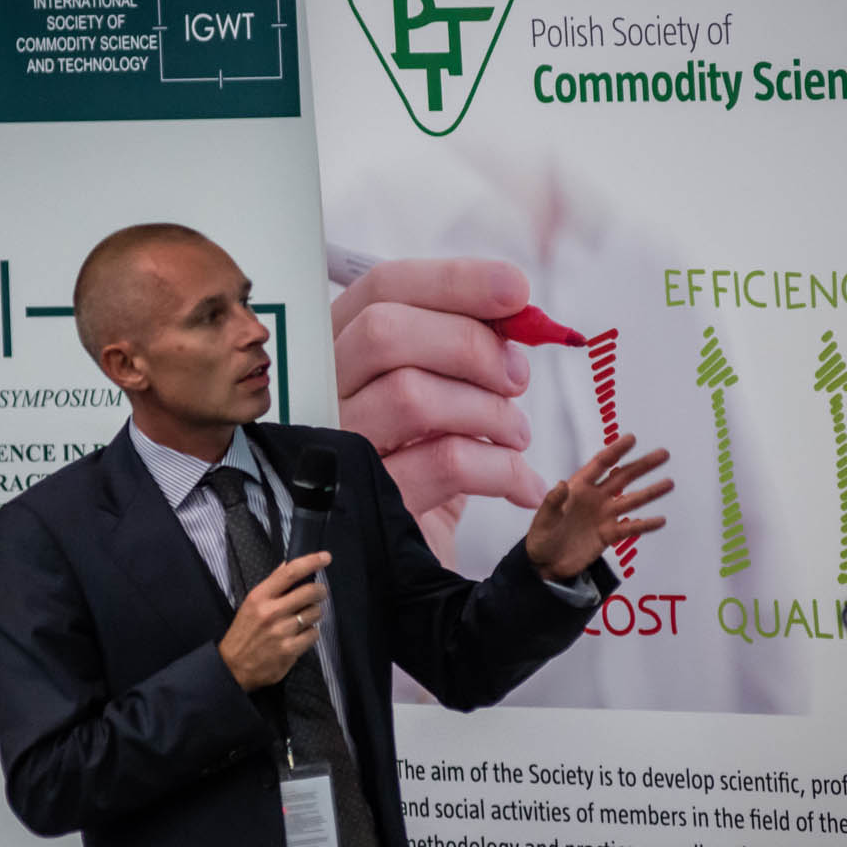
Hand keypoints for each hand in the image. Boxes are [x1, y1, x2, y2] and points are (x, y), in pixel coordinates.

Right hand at [217, 552, 330, 690]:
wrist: (232, 666)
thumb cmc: (244, 632)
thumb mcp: (251, 603)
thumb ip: (271, 585)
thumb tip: (288, 564)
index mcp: (260, 596)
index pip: (290, 572)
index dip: (311, 562)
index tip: (326, 557)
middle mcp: (271, 612)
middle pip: (309, 591)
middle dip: (320, 590)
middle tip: (319, 592)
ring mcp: (281, 631)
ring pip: (315, 613)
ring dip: (315, 613)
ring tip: (304, 617)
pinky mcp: (289, 650)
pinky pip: (314, 634)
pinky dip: (311, 633)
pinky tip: (301, 635)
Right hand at [332, 257, 546, 561]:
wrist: (410, 565)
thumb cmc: (428, 461)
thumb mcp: (445, 393)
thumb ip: (466, 344)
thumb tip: (516, 307)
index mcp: (339, 349)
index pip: (380, 290)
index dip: (452, 281)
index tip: (517, 292)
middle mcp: (323, 393)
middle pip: (385, 333)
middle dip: (470, 345)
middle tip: (516, 377)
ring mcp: (338, 448)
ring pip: (412, 396)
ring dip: (489, 410)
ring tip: (516, 435)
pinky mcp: (368, 503)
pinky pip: (444, 463)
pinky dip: (501, 468)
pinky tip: (523, 482)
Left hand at [524, 435, 672, 582]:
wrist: (545, 565)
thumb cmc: (540, 538)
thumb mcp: (543, 520)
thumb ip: (552, 502)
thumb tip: (561, 484)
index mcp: (578, 488)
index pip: (601, 464)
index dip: (616, 450)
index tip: (632, 439)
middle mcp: (595, 498)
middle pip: (623, 477)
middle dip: (643, 465)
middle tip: (662, 454)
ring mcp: (604, 516)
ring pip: (632, 500)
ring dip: (651, 492)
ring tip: (669, 483)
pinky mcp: (609, 535)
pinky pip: (631, 527)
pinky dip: (645, 524)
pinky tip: (660, 520)